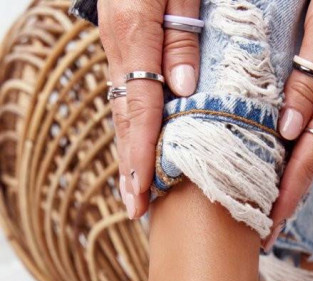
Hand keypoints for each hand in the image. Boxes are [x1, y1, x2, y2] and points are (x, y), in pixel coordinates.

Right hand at [98, 0, 201, 218]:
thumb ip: (183, 34)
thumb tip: (183, 91)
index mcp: (134, 28)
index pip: (139, 104)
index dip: (142, 153)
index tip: (144, 192)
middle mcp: (119, 41)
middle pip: (124, 115)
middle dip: (131, 165)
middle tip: (137, 209)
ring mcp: (116, 42)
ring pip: (121, 106)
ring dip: (128, 151)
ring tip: (136, 192)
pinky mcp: (123, 41)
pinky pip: (126, 91)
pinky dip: (132, 125)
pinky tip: (139, 149)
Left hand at [264, 0, 312, 249]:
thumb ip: (308, 81)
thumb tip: (289, 132)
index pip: (307, 162)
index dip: (287, 199)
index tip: (269, 230)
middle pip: (308, 166)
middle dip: (285, 202)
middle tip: (260, 234)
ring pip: (309, 151)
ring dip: (288, 182)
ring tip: (264, 210)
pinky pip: (312, 132)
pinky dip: (294, 155)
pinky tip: (279, 164)